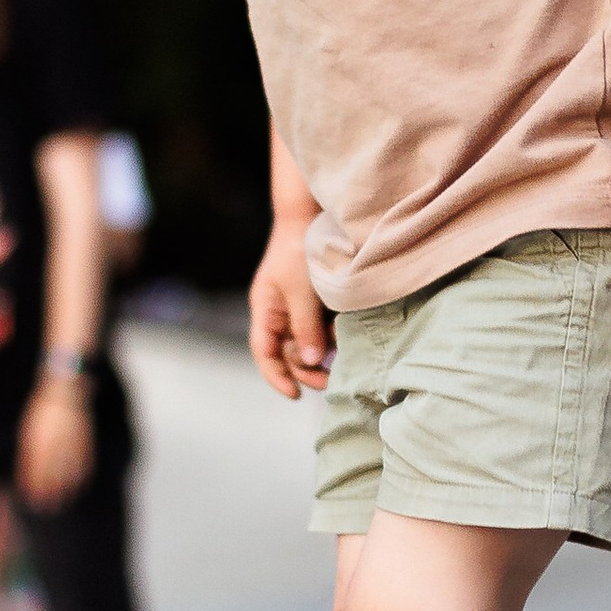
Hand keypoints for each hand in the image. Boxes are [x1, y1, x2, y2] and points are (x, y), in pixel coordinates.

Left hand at [16, 372, 95, 507]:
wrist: (65, 389)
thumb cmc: (42, 408)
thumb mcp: (29, 428)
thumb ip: (29, 450)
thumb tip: (28, 472)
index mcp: (37, 438)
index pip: (33, 467)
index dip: (32, 485)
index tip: (31, 498)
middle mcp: (54, 441)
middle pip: (50, 472)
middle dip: (48, 492)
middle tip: (46, 507)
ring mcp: (70, 440)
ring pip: (67, 469)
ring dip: (64, 488)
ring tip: (62, 502)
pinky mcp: (83, 439)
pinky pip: (83, 460)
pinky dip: (80, 475)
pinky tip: (78, 484)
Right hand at [249, 216, 333, 399]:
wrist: (313, 215)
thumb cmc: (299, 249)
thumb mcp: (300, 291)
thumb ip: (305, 327)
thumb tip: (312, 361)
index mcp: (266, 310)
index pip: (265, 353)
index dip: (277, 377)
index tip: (295, 395)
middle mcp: (280, 312)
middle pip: (290, 354)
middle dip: (308, 369)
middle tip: (330, 381)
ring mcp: (300, 307)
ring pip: (310, 342)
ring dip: (324, 350)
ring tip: (340, 347)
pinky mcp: (319, 301)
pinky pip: (324, 327)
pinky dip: (334, 334)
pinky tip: (345, 333)